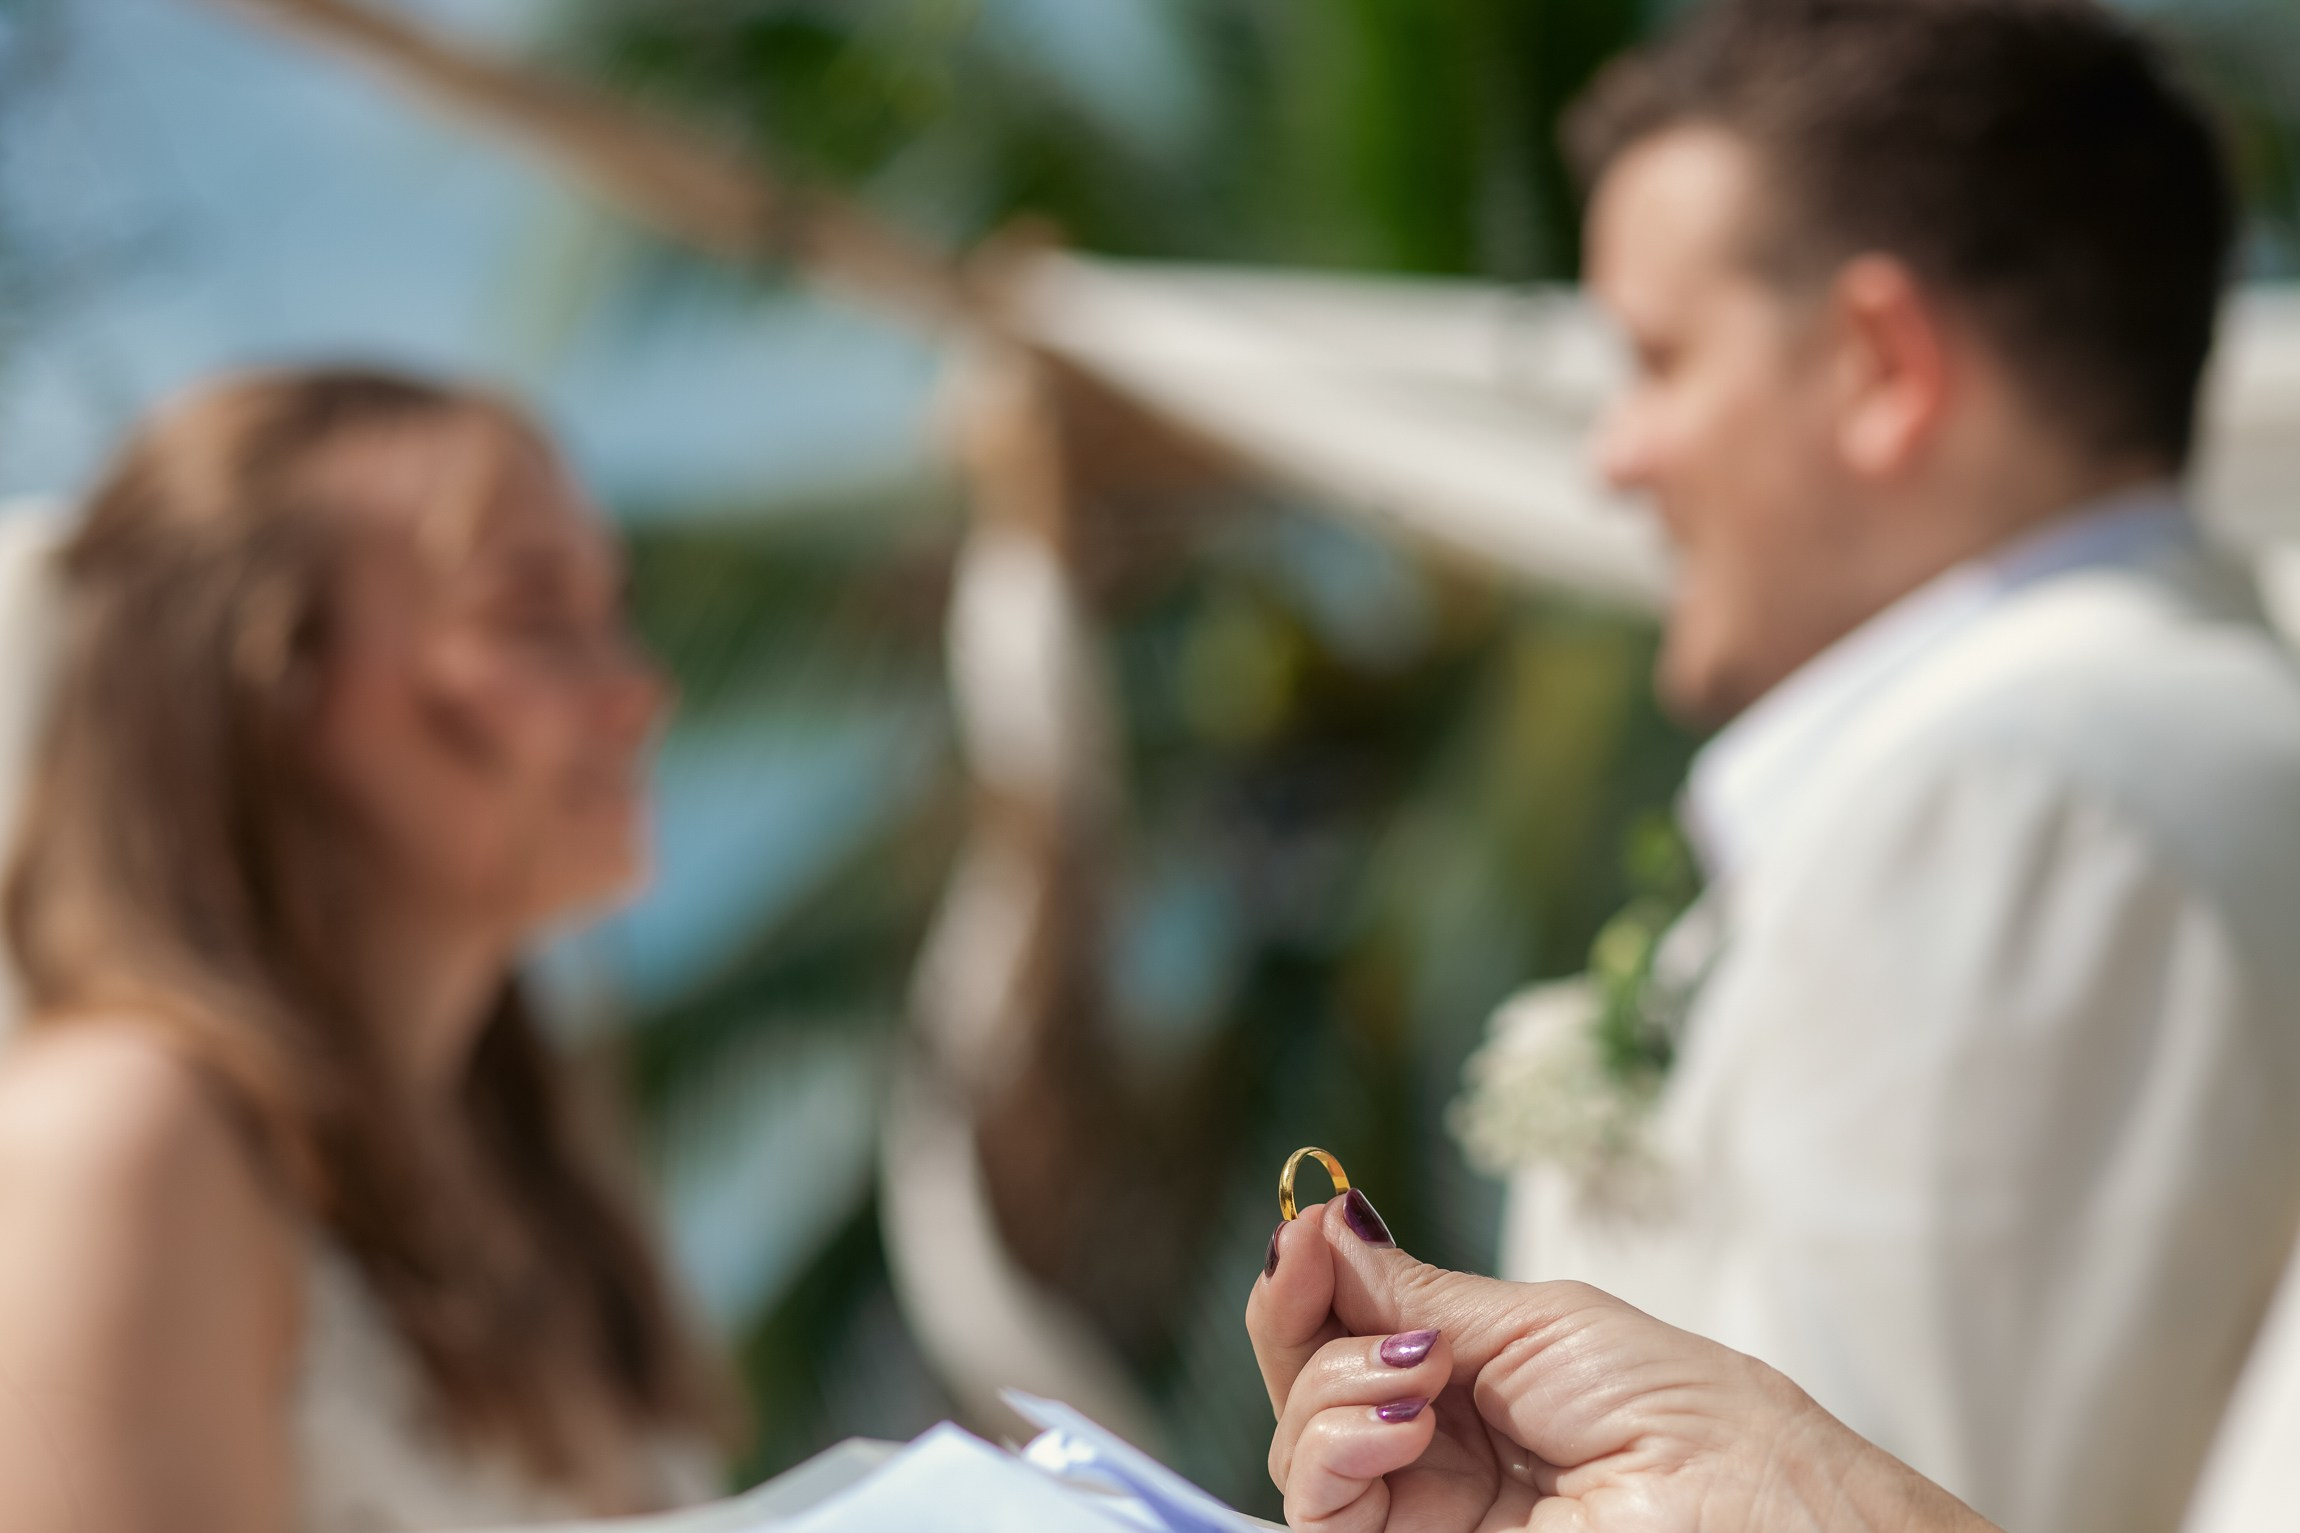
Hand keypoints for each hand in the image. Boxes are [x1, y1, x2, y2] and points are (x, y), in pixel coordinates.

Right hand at [1244, 1193, 1996, 1532]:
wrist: (1754, 1514)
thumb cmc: (1686, 1417)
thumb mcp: (1540, 1323)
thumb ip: (1417, 1293)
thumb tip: (1325, 1221)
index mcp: (1468, 1383)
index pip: (1347, 1327)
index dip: (1309, 1277)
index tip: (1302, 1227)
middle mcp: (1433, 1451)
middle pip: (1304, 1383)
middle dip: (1292, 1315)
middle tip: (1307, 1264)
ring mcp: (1423, 1516)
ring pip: (1299, 1445)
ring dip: (1330, 1386)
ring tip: (1416, 1375)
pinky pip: (1317, 1512)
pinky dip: (1335, 1450)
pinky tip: (1400, 1419)